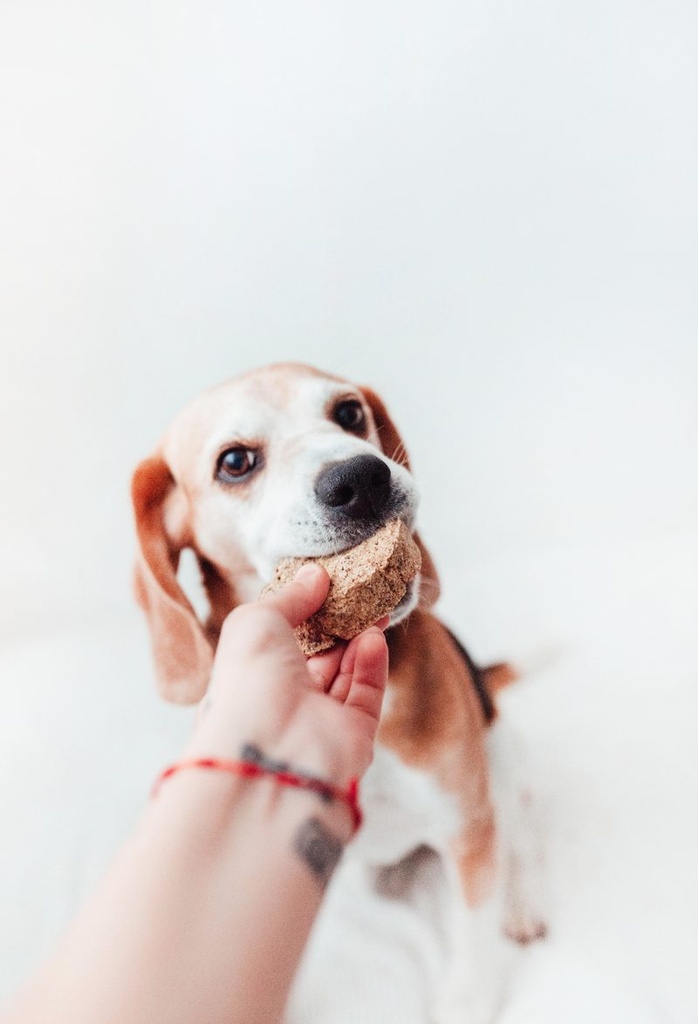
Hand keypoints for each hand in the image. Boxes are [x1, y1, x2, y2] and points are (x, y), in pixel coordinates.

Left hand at [187, 564, 388, 785]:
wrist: (270, 750)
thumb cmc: (248, 681)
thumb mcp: (257, 620)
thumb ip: (289, 597)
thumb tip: (315, 576)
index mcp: (251, 678)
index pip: (282, 644)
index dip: (304, 615)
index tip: (327, 587)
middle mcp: (283, 703)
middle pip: (319, 658)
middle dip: (340, 626)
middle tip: (361, 594)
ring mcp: (318, 722)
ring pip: (346, 674)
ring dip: (359, 641)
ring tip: (375, 609)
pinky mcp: (351, 737)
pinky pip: (366, 695)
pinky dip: (371, 666)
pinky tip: (374, 638)